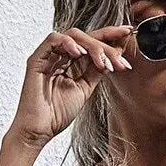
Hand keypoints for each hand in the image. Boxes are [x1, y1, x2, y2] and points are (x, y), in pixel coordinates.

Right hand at [10, 24, 134, 147]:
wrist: (39, 131)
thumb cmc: (57, 114)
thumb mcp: (84, 89)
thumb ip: (96, 71)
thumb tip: (114, 56)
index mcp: (70, 62)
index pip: (91, 43)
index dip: (109, 37)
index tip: (127, 34)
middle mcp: (60, 55)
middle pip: (85, 37)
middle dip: (105, 45)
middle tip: (119, 59)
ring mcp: (48, 56)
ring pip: (73, 36)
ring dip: (91, 45)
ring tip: (101, 62)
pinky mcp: (37, 59)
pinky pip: (53, 40)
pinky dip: (68, 43)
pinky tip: (79, 54)